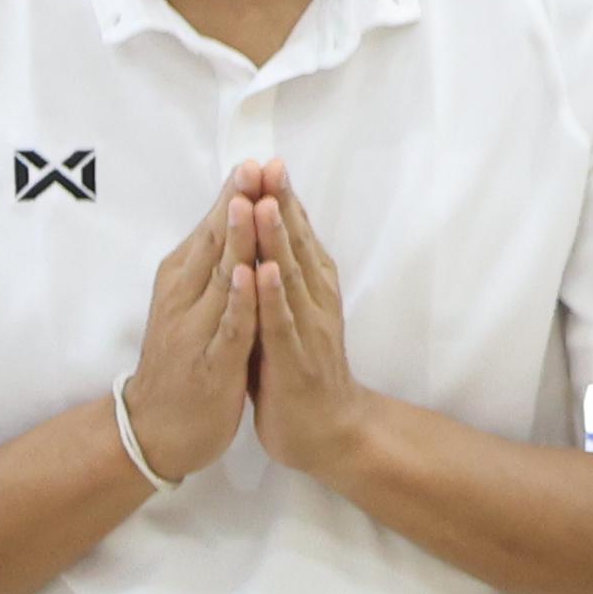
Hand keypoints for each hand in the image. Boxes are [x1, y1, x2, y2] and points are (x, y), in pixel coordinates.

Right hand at [118, 180, 260, 485]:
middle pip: (213, 244)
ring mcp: (195, 329)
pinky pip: (227, 326)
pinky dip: (239, 300)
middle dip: (236, 204)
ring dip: (235, 240)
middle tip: (254, 165)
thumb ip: (209, 267)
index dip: (234, 196)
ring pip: (219, 277)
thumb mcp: (195, 307)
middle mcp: (183, 298)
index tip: (256, 160)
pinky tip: (251, 275)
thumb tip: (226, 224)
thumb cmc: (184, 360)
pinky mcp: (210, 361)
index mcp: (183, 282)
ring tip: (249, 202)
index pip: (211, 231)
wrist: (158, 428)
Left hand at [244, 168, 371, 477]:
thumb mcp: (292, 316)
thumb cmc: (302, 372)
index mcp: (312, 291)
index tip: (268, 161)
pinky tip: (264, 269)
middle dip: (281, 204)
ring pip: (290, 276)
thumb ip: (283, 280)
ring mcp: (307, 330)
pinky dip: (273, 295)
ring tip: (264, 202)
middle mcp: (315, 302)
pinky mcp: (293, 359)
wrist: (329, 432)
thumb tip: (270, 242)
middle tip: (269, 164)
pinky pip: (281, 323)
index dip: (282, 199)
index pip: (298, 236)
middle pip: (297, 245)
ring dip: (277, 239)